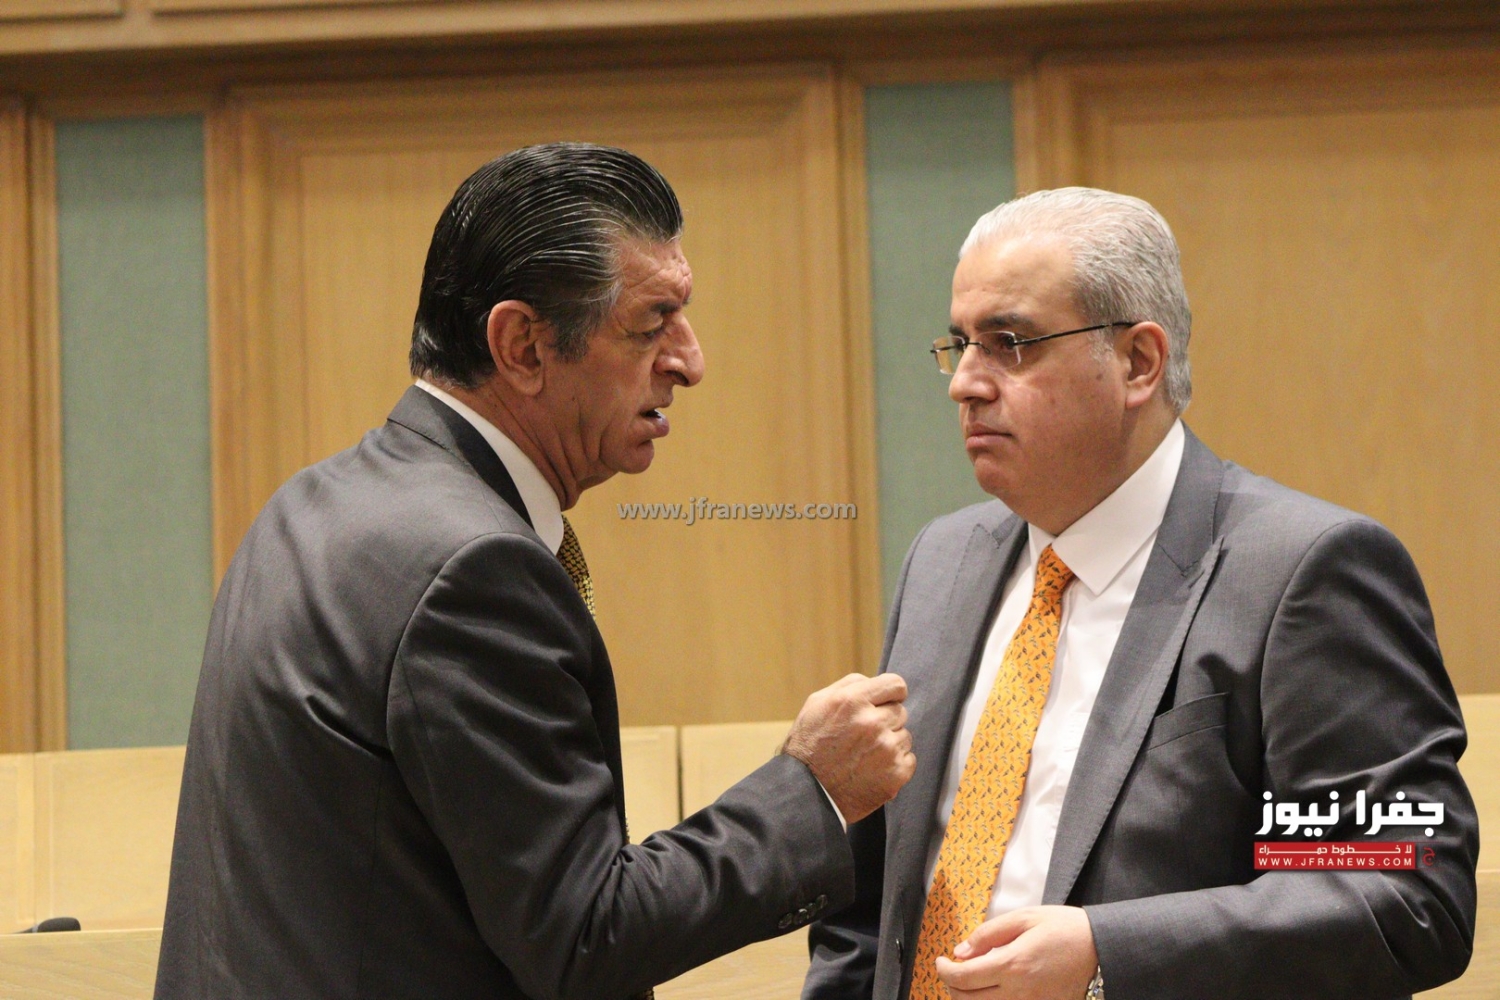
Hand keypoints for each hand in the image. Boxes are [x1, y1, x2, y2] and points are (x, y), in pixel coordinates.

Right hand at [781, 673, 913, 823]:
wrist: (807, 794)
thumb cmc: (809, 745)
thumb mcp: (818, 704)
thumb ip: (850, 686)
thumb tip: (875, 682)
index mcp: (853, 701)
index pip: (896, 684)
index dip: (891, 693)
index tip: (886, 702)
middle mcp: (873, 723)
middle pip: (900, 711)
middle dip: (885, 720)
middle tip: (864, 735)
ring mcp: (887, 749)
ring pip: (905, 736)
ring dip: (890, 743)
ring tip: (865, 755)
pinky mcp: (896, 773)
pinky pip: (909, 759)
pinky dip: (894, 764)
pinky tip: (872, 769)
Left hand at [934, 906, 1096, 999]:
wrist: (1101, 948)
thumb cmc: (1063, 928)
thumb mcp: (1024, 918)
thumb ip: (988, 934)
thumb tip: (960, 952)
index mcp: (1012, 964)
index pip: (963, 977)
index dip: (944, 971)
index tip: (940, 961)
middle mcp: (1019, 992)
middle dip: (951, 985)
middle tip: (951, 970)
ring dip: (968, 999)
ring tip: (968, 981)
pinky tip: (990, 992)